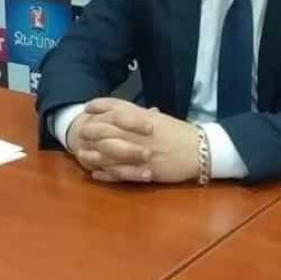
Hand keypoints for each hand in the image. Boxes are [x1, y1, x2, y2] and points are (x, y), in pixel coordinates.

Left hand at [77, 98, 200, 184]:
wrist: (200, 151)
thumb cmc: (182, 134)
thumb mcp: (162, 120)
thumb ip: (145, 116)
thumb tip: (137, 111)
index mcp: (143, 117)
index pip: (115, 106)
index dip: (99, 106)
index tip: (87, 107)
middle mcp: (136, 132)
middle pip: (105, 128)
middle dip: (90, 129)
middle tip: (80, 132)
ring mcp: (137, 151)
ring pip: (106, 152)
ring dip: (91, 154)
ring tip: (80, 155)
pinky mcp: (141, 170)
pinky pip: (117, 172)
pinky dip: (104, 173)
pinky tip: (95, 173)